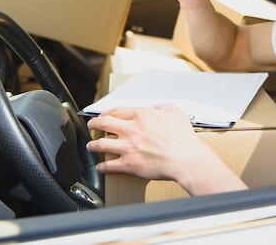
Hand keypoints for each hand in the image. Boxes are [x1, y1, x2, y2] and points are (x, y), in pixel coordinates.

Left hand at [86, 104, 247, 194]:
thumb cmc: (183, 139)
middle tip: (91, 126)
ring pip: (100, 144)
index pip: (117, 110)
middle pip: (104, 123)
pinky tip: (99, 167)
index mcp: (142, 116)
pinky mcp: (128, 164)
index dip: (107, 112)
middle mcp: (131, 129)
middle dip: (94, 124)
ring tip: (91, 146)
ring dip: (93, 145)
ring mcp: (127, 147)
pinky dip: (101, 167)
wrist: (185, 158)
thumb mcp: (178, 115)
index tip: (104, 115)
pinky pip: (108, 165)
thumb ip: (167, 107)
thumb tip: (160, 107)